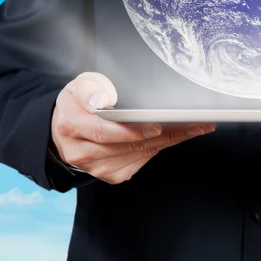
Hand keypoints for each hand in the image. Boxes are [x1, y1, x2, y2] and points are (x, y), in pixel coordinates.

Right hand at [51, 71, 215, 184]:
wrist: (65, 128)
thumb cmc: (79, 103)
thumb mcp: (79, 85)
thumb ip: (90, 89)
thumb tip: (102, 99)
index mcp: (72, 125)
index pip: (106, 131)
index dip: (133, 131)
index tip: (158, 126)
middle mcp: (82, 151)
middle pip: (130, 145)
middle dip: (166, 134)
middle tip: (194, 123)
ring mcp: (97, 167)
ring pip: (140, 153)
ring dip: (171, 141)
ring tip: (195, 127)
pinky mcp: (111, 174)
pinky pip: (141, 160)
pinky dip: (160, 148)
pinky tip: (177, 137)